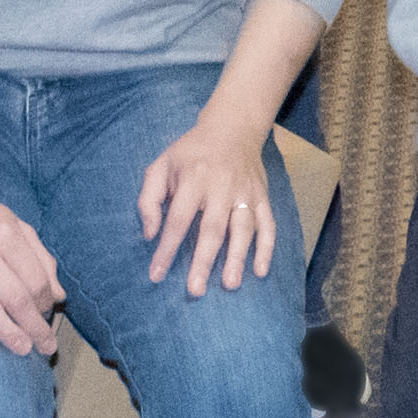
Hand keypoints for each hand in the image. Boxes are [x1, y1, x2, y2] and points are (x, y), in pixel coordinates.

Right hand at [0, 176, 67, 357]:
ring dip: (8, 333)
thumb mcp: (13, 224)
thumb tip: (59, 295)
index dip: (45, 301)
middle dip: (35, 326)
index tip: (47, 313)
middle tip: (46, 346)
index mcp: (5, 234)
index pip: (34, 278)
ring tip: (23, 349)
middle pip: (15, 297)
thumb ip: (39, 257)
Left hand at [138, 105, 283, 296]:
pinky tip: (260, 271)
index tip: (156, 275)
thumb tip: (150, 234)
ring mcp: (245, 192)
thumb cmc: (191, 152)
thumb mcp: (161, 165)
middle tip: (195, 290)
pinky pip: (268, 224)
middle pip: (212, 228)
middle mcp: (221, 187)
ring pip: (243, 229)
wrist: (233, 127)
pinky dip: (267, 248)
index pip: (178, 219)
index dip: (166, 248)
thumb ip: (149, 199)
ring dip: (237, 257)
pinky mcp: (263, 197)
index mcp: (193, 178)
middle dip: (204, 261)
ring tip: (230, 284)